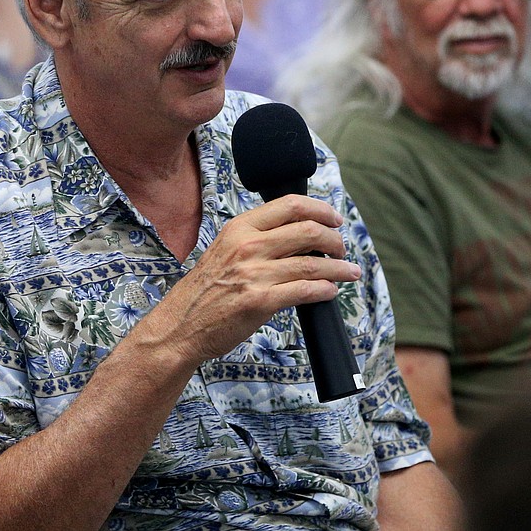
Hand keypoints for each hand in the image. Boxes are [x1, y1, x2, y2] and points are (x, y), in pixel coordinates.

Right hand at [149, 194, 358, 366]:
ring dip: (339, 268)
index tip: (334, 219)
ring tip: (350, 272)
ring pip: (313, 264)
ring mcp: (254, 274)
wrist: (180, 326)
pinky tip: (331, 292)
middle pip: (308, 230)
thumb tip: (299, 235)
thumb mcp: (225, 249)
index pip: (291, 205)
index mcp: (240, 227)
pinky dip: (325, 290)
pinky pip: (305, 291)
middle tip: (342, 249)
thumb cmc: (205, 290)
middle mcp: (248, 246)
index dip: (321, 210)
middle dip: (334, 240)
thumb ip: (257, 238)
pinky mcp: (260, 301)